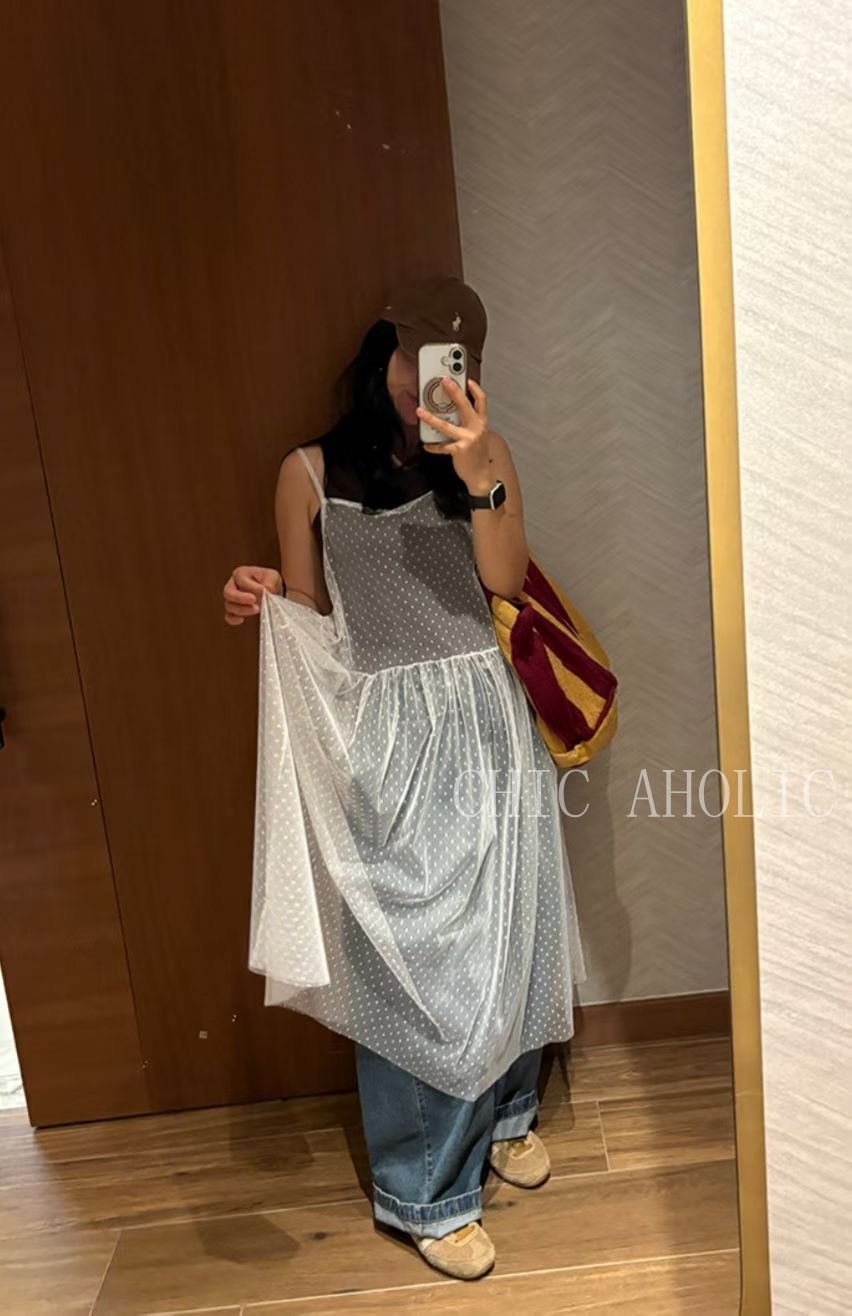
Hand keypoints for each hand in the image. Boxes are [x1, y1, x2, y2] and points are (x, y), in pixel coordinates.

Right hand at [223, 565, 281, 625]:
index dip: (251, 586)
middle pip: (228, 592)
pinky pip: (228, 616)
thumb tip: (264, 590)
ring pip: (229, 605)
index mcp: (240, 573)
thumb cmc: (270, 581)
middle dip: (240, 598)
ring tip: (257, 609)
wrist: (273, 592)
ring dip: (242, 609)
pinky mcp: (234, 611)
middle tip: (254, 601)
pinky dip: (233, 619)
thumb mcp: (273, 576)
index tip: (263, 591)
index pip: (240, 580)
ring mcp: (232, 599)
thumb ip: (268, 582)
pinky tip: (242, 619)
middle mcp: (232, 585)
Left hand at [416, 378, 494, 494]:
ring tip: (420, 411)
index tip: (467, 380)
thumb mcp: (479, 436)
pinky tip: (426, 444)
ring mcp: (468, 438)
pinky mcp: (459, 450)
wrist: (482, 476)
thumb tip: (455, 415)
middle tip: (444, 381)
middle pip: (465, 406)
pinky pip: (442, 446)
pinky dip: (433, 446)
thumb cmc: (478, 456)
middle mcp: (476, 428)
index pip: (481, 401)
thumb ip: (470, 424)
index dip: (475, 389)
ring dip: (431, 418)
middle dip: (454, 391)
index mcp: (482, 423)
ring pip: (446, 425)